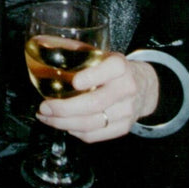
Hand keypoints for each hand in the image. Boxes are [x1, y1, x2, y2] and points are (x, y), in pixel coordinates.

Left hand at [36, 52, 158, 142]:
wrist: (144, 87)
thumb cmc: (113, 71)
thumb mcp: (103, 56)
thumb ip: (81, 55)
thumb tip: (45, 52)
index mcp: (119, 66)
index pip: (110, 69)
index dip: (91, 77)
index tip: (74, 82)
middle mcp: (126, 88)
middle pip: (94, 103)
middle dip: (64, 108)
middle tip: (44, 107)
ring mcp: (126, 111)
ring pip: (91, 123)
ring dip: (63, 123)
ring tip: (46, 118)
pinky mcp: (124, 128)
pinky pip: (95, 135)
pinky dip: (75, 132)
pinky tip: (64, 125)